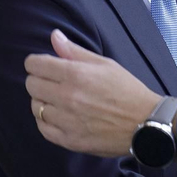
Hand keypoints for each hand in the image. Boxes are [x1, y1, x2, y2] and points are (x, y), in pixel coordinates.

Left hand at [25, 29, 159, 156]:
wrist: (145, 124)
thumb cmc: (127, 91)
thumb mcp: (104, 64)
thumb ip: (75, 51)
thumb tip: (54, 36)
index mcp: (75, 74)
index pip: (35, 65)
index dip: (37, 63)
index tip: (43, 66)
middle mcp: (67, 97)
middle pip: (31, 85)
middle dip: (39, 80)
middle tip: (52, 83)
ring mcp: (67, 120)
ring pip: (36, 107)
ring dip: (43, 101)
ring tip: (58, 100)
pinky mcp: (69, 140)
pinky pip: (42, 128)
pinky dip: (45, 121)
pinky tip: (58, 116)